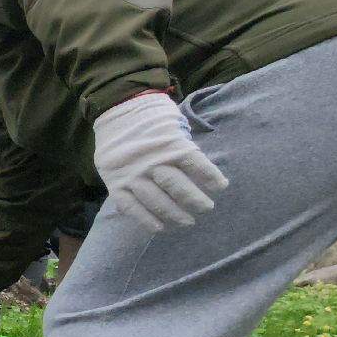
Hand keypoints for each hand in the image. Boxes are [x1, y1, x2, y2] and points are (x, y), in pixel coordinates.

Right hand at [91, 92, 227, 231]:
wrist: (116, 108)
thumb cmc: (152, 117)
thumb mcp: (174, 123)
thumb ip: (184, 146)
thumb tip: (198, 171)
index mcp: (171, 144)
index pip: (198, 166)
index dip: (212, 179)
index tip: (220, 187)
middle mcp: (153, 161)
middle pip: (179, 188)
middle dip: (196, 202)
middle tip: (205, 208)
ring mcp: (133, 174)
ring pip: (157, 201)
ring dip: (174, 215)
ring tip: (187, 222)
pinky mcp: (116, 183)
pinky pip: (131, 207)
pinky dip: (145, 219)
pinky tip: (159, 227)